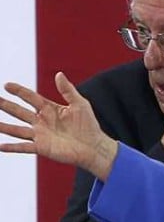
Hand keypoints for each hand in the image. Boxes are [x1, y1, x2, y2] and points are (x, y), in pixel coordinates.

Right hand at [0, 73, 117, 179]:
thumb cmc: (89, 125)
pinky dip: (13, 147)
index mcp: (49, 109)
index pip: (30, 98)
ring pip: (17, 129)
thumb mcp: (80, 104)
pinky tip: (1, 146)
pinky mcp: (42, 148)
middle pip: (19, 111)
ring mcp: (40, 135)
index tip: (6, 85)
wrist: (95, 147)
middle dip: (6, 105)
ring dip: (4, 126)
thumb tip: (59, 74)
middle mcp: (41, 121)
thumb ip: (68, 90)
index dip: (19, 91)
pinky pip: (24, 147)